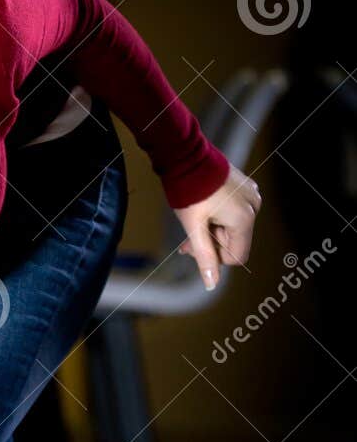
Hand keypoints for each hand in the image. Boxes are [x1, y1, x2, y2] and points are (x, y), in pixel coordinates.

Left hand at [176, 162, 262, 289]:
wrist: (188, 157)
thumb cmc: (189, 192)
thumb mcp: (194, 229)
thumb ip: (204, 257)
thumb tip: (211, 284)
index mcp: (245, 219)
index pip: (236, 257)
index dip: (214, 257)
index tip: (194, 246)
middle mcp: (254, 207)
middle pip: (234, 242)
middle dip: (211, 243)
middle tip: (188, 239)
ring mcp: (252, 195)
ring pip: (234, 228)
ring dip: (214, 230)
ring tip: (195, 220)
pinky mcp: (247, 187)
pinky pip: (236, 212)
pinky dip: (220, 217)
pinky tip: (205, 209)